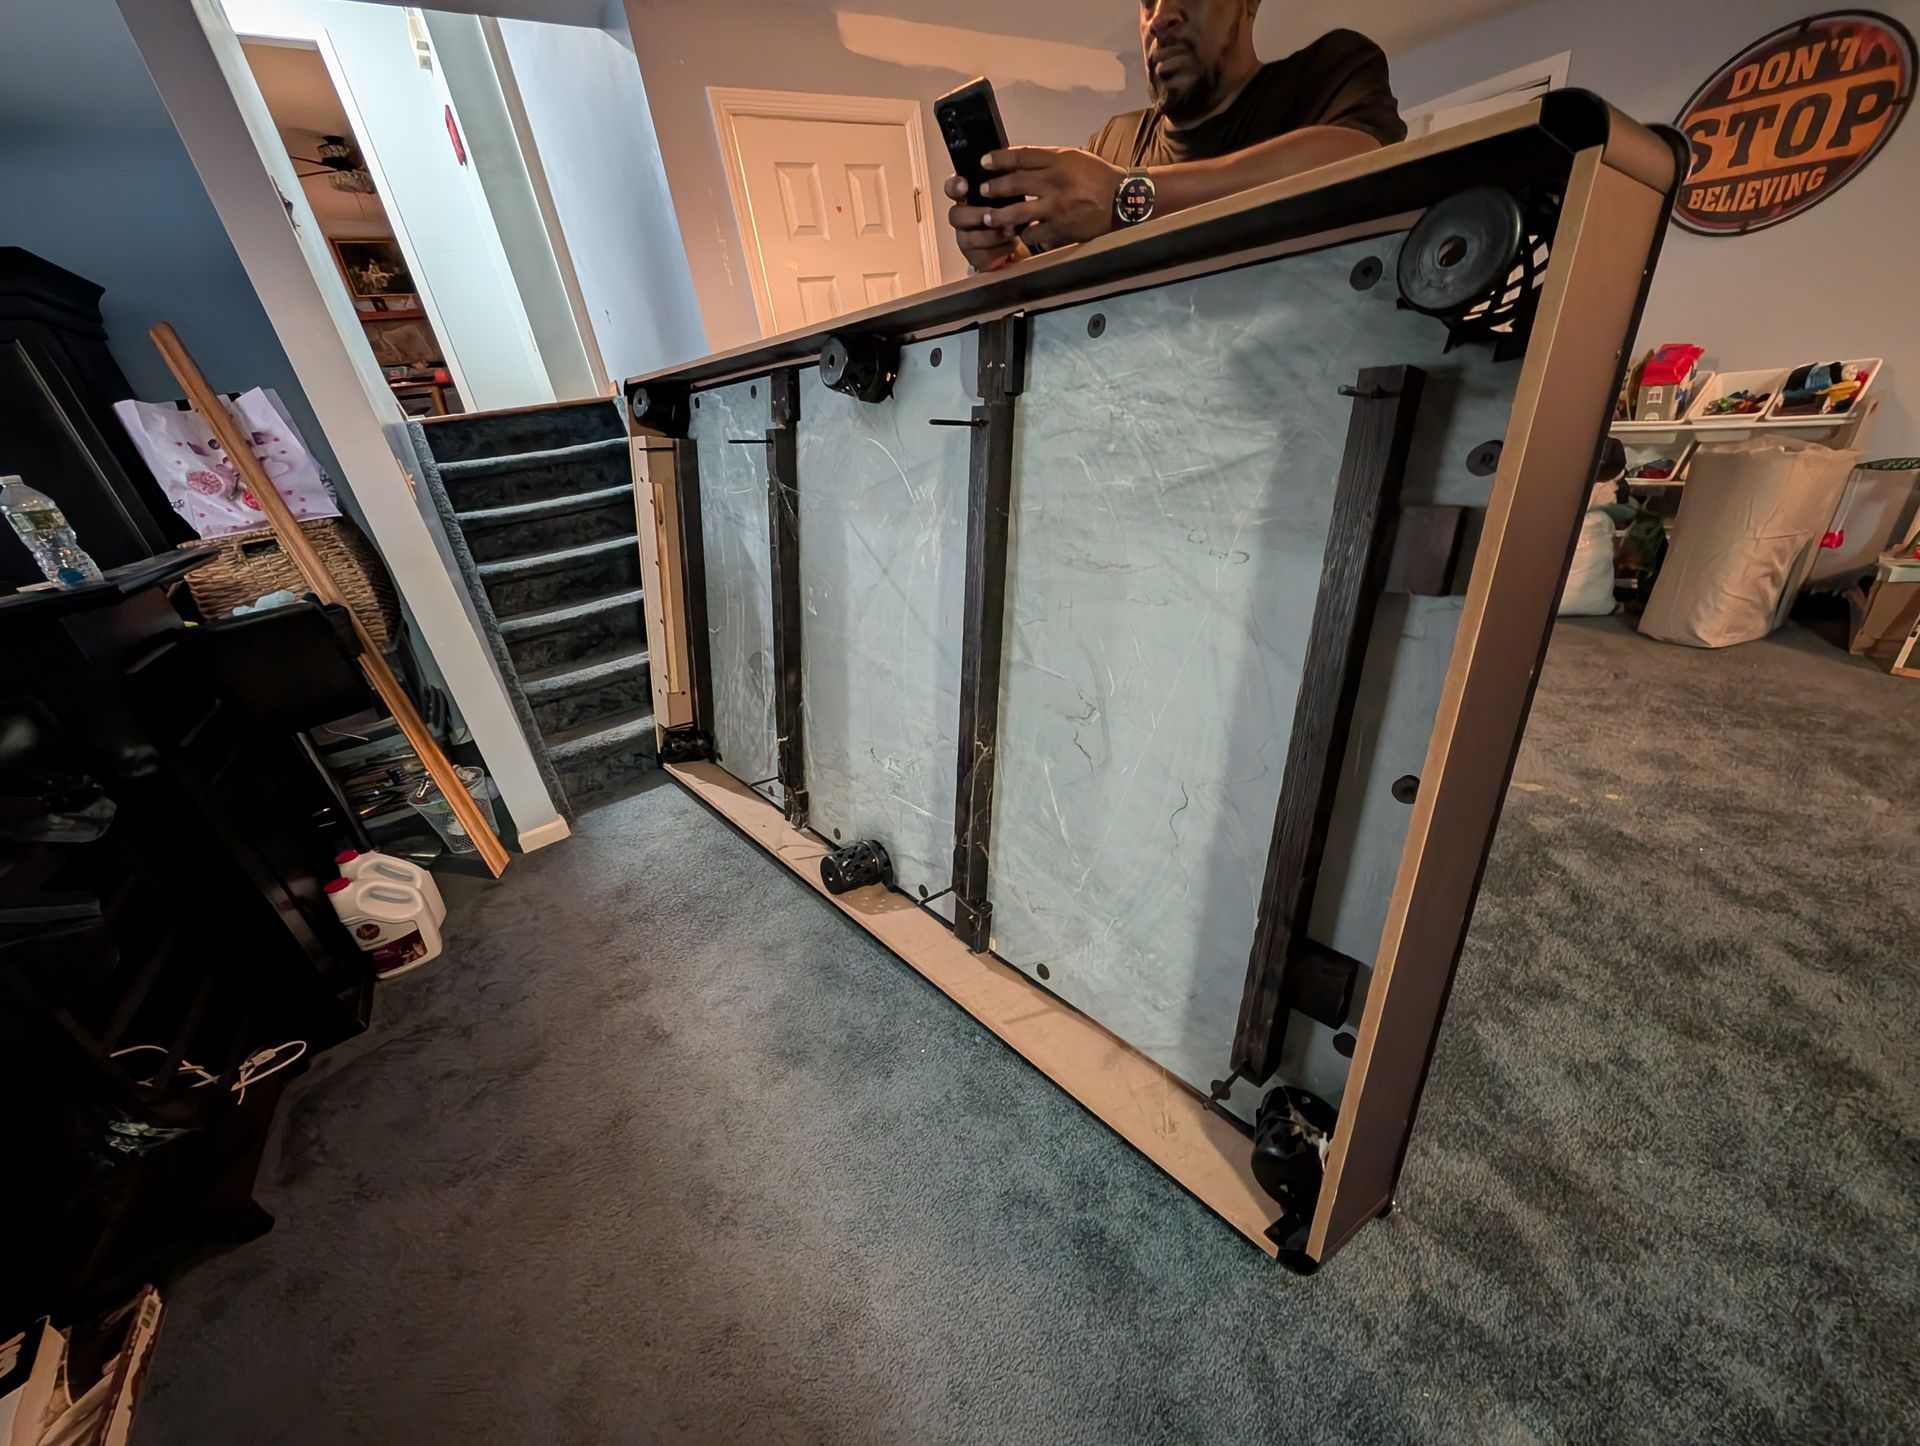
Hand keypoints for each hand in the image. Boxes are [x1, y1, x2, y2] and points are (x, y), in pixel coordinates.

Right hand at [943, 174, 1031, 272]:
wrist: (1020, 242)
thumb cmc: (1011, 212)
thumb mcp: (1009, 194)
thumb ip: (1004, 183)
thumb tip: (1011, 167)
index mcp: (967, 198)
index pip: (952, 188)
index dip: (955, 187)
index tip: (964, 185)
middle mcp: (962, 218)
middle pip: (956, 216)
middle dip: (975, 215)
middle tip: (992, 214)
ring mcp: (966, 239)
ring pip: (969, 238)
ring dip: (990, 234)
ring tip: (1011, 229)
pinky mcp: (975, 258)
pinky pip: (981, 256)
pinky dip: (999, 249)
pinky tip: (1012, 243)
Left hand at [976, 147, 1125, 249]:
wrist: (1122, 200)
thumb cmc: (1095, 176)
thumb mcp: (1073, 157)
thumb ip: (1045, 158)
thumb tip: (1015, 160)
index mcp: (1059, 161)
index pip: (1022, 156)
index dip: (999, 158)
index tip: (983, 162)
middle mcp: (1056, 183)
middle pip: (1015, 183)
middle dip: (994, 188)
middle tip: (982, 191)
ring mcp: (1057, 208)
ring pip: (1019, 213)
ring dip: (1000, 216)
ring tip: (989, 218)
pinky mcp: (1061, 229)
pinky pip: (1034, 234)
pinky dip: (1024, 234)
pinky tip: (1020, 234)